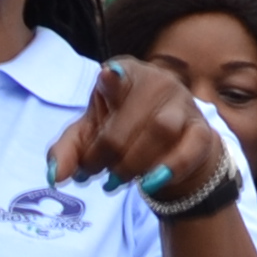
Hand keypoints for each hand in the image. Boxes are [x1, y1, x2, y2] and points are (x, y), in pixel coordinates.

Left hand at [44, 53, 233, 204]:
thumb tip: (54, 177)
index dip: (113, 81)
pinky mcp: (202, 130)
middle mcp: (157, 81)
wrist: (168, 151)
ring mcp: (182, 104)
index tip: (106, 77)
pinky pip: (191, 148)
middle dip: (108, 150)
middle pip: (133, 115)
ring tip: (116, 181)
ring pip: (162, 128)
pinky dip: (170, 167)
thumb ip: (67, 152)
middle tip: (94, 173)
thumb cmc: (122, 132)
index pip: (118, 73)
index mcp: (125, 73)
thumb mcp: (89, 137)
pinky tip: (149, 184)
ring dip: (134, 160)